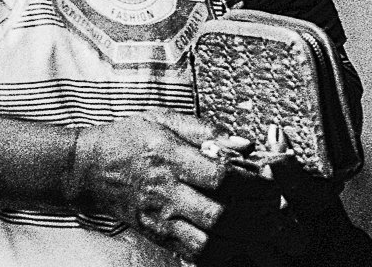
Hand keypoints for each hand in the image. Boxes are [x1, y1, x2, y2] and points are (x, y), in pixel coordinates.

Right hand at [68, 110, 300, 262]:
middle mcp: (166, 193)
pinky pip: (196, 257)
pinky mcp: (160, 237)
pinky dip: (225, 259)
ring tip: (272, 242)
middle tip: (284, 218)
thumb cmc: (127, 138)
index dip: (255, 185)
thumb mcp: (160, 118)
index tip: (274, 184)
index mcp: (170, 158)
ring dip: (247, 246)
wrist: (87, 169)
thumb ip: (205, 129)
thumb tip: (246, 143)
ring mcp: (162, 220)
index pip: (220, 178)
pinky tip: (245, 253)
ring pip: (211, 245)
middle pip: (221, 217)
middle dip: (260, 221)